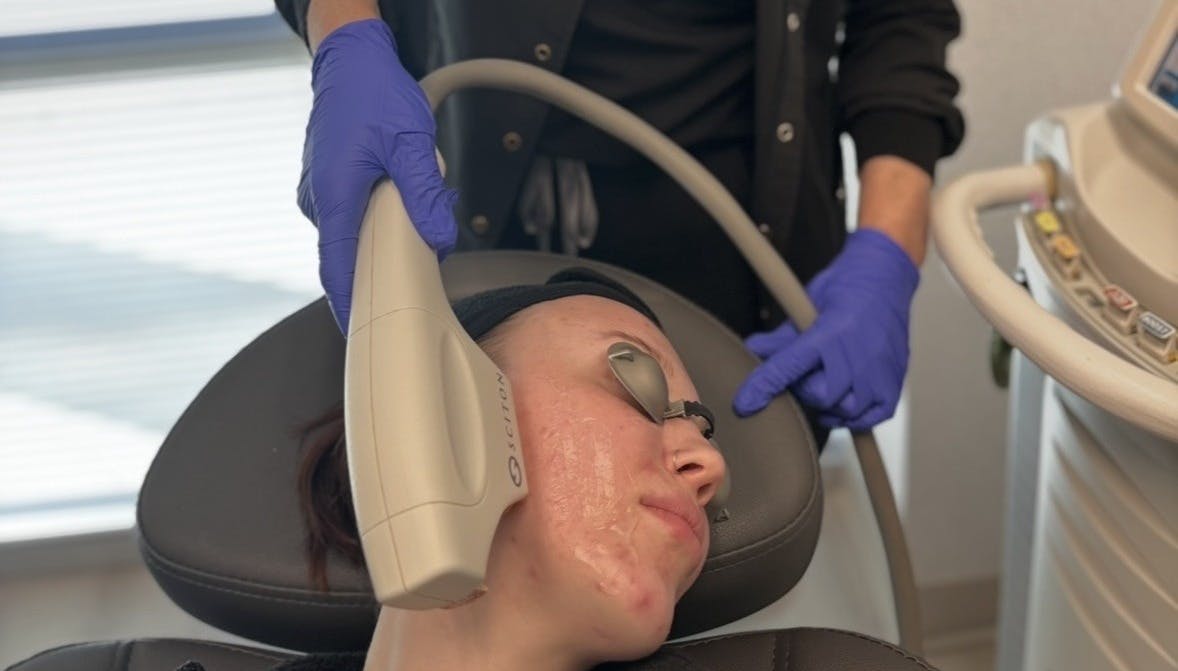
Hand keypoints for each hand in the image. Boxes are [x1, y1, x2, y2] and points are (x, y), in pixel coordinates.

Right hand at [300, 19, 457, 331]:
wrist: (349, 59)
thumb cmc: (374, 94)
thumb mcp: (411, 143)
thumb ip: (424, 193)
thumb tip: (439, 238)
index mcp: (334, 196)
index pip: (337, 268)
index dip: (349, 304)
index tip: (361, 330)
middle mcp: (319, 199)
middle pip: (348, 255)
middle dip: (382, 266)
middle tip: (413, 274)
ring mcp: (319, 192)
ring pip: (354, 233)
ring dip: (384, 234)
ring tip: (416, 213)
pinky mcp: (328, 184)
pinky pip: (352, 214)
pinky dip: (377, 216)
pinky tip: (401, 194)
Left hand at [732, 229, 919, 430]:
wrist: (885, 276)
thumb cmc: (846, 286)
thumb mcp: (807, 303)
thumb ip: (782, 335)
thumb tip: (753, 349)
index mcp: (832, 331)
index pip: (790, 366)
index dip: (764, 387)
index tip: (744, 404)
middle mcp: (859, 354)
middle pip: (821, 395)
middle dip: (804, 389)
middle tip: (804, 374)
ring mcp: (880, 370)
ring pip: (846, 409)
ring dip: (829, 404)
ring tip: (825, 383)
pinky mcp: (895, 380)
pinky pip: (872, 416)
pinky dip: (854, 417)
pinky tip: (842, 402)